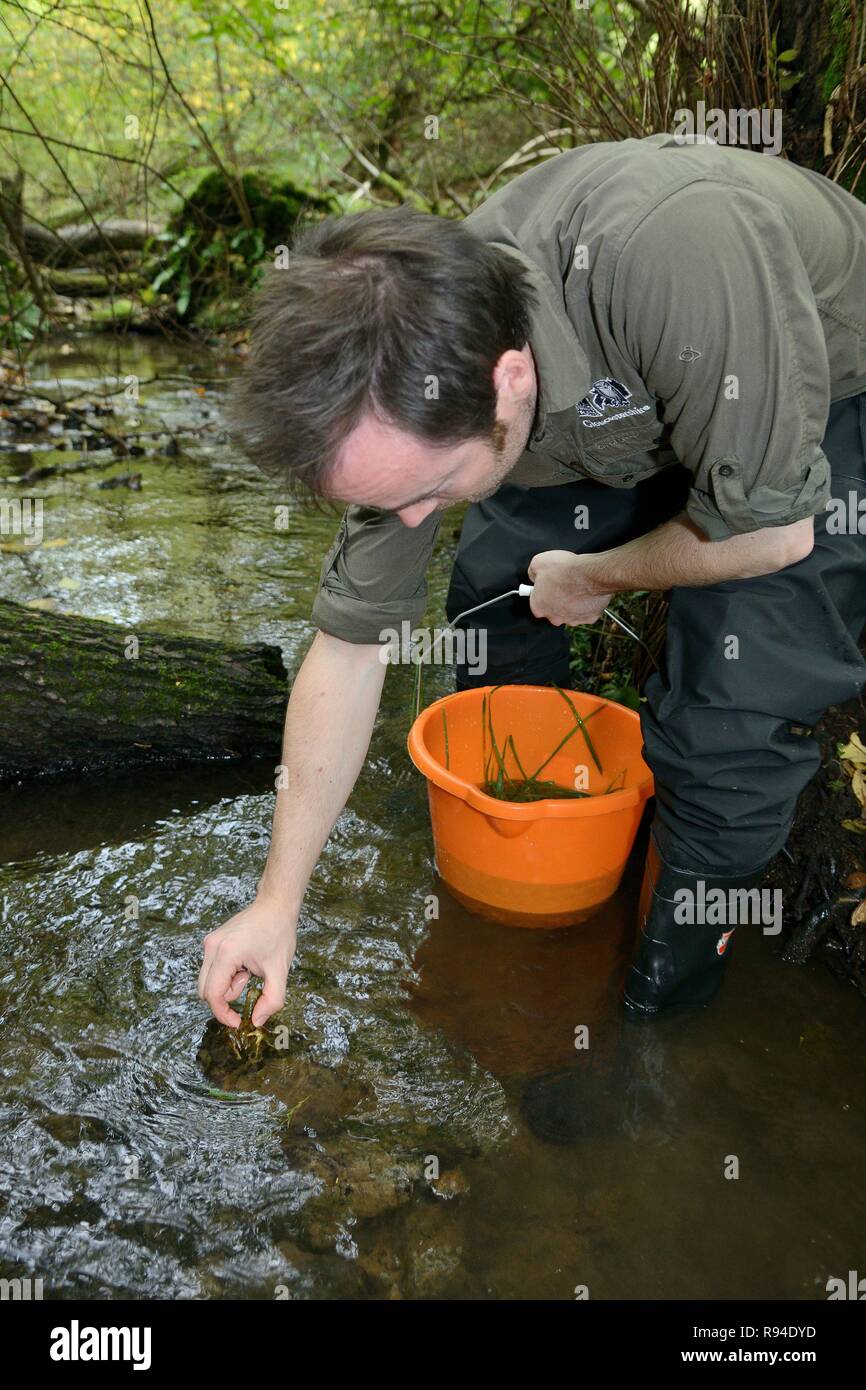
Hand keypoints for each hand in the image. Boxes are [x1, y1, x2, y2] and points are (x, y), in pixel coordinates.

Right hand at [198, 893, 296, 1027]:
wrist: (275, 905)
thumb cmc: (278, 933)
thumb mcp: (280, 971)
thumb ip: (271, 1000)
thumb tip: (256, 1021)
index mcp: (226, 953)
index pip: (213, 995)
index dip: (223, 1014)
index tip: (238, 1022)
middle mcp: (212, 946)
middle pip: (205, 990)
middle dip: (226, 996)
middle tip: (248, 983)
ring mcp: (209, 942)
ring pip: (207, 981)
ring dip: (227, 985)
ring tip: (248, 970)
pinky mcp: (212, 941)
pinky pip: (211, 969)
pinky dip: (225, 975)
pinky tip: (243, 963)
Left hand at [527, 550, 613, 626]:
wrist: (591, 574)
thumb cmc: (566, 569)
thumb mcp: (538, 562)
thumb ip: (532, 572)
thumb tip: (534, 575)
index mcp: (539, 607)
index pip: (536, 603)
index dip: (542, 592)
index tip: (546, 585)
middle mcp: (554, 617)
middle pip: (553, 610)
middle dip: (557, 599)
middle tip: (562, 584)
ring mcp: (572, 620)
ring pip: (569, 612)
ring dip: (571, 602)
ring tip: (576, 587)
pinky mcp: (589, 618)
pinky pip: (585, 612)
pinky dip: (586, 604)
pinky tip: (587, 593)